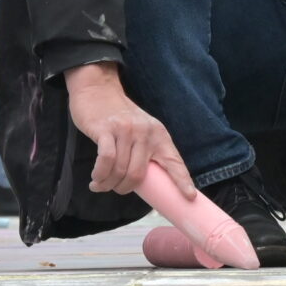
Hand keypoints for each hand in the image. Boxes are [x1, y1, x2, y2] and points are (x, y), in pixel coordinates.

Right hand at [63, 62, 189, 197]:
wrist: (98, 89)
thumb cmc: (118, 116)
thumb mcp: (140, 130)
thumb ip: (144, 150)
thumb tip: (141, 182)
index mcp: (158, 134)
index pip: (174, 161)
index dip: (182, 180)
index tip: (190, 197)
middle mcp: (145, 132)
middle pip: (138, 174)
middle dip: (124, 188)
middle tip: (114, 188)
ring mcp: (125, 130)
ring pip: (120, 170)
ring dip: (108, 184)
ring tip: (100, 185)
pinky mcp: (106, 129)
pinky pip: (105, 160)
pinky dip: (100, 175)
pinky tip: (95, 179)